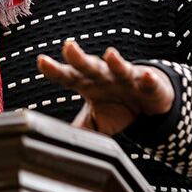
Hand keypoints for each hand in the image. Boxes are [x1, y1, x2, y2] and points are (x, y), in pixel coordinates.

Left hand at [36, 39, 174, 134]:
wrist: (146, 104)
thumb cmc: (115, 108)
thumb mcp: (94, 122)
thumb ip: (77, 130)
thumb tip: (54, 144)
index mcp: (87, 84)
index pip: (68, 76)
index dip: (54, 70)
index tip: (42, 61)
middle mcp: (105, 77)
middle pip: (90, 66)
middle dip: (79, 57)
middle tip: (68, 47)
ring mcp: (126, 78)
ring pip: (120, 68)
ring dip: (116, 62)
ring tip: (111, 55)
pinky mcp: (149, 84)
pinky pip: (149, 82)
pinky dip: (149, 79)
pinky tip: (147, 76)